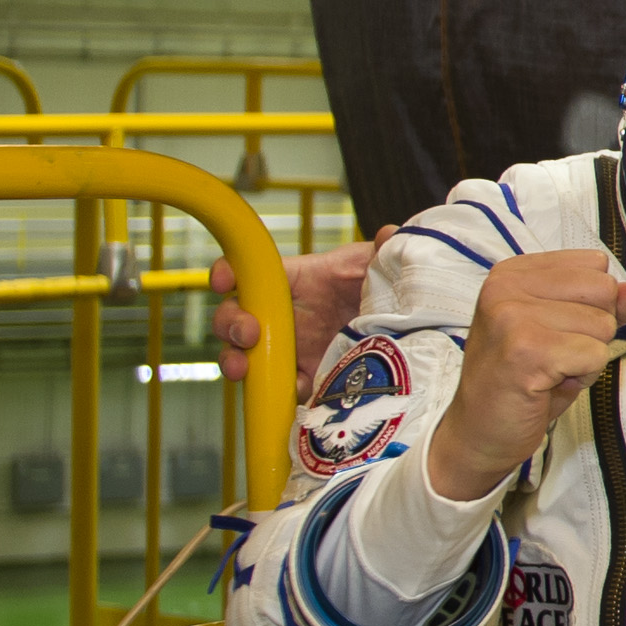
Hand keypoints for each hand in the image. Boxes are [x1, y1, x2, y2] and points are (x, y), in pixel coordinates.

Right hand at [211, 231, 388, 401]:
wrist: (400, 324)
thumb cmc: (378, 285)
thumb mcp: (379, 264)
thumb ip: (382, 251)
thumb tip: (389, 236)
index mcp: (293, 279)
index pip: (249, 271)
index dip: (229, 272)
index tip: (225, 281)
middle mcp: (282, 313)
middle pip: (235, 316)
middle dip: (230, 324)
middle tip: (247, 333)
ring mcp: (289, 346)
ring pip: (245, 354)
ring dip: (237, 361)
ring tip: (243, 368)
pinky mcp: (304, 374)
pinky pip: (281, 386)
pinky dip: (280, 389)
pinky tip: (295, 388)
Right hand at [423, 249, 625, 500]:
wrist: (479, 431)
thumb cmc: (519, 382)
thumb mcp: (564, 332)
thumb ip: (602, 307)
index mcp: (513, 274)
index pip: (594, 265)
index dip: (591, 304)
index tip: (556, 331)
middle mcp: (507, 287)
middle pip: (604, 290)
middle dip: (594, 330)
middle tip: (555, 355)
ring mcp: (513, 316)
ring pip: (603, 325)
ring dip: (587, 356)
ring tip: (550, 370)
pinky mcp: (526, 350)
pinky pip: (595, 354)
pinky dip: (583, 376)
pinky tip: (549, 384)